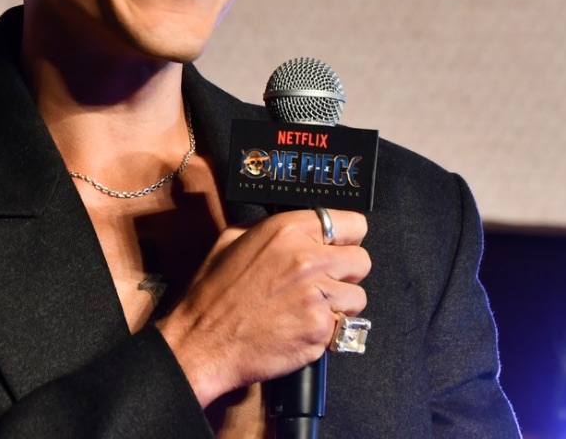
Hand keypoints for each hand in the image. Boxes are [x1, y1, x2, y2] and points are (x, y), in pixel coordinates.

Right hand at [155, 208, 369, 406]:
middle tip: (323, 283)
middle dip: (345, 273)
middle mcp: (308, 258)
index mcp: (288, 230)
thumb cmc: (212, 294)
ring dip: (339, 305)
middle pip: (362, 260)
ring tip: (310, 309)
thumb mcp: (231, 240)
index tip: (336, 249)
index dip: (346, 239)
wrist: (203, 342)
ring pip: (358, 297)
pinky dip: (328, 331)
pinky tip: (301, 328)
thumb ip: (269, 228)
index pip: (352, 224)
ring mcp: (317, 296)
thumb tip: (296, 227)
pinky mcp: (320, 329)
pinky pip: (343, 326)